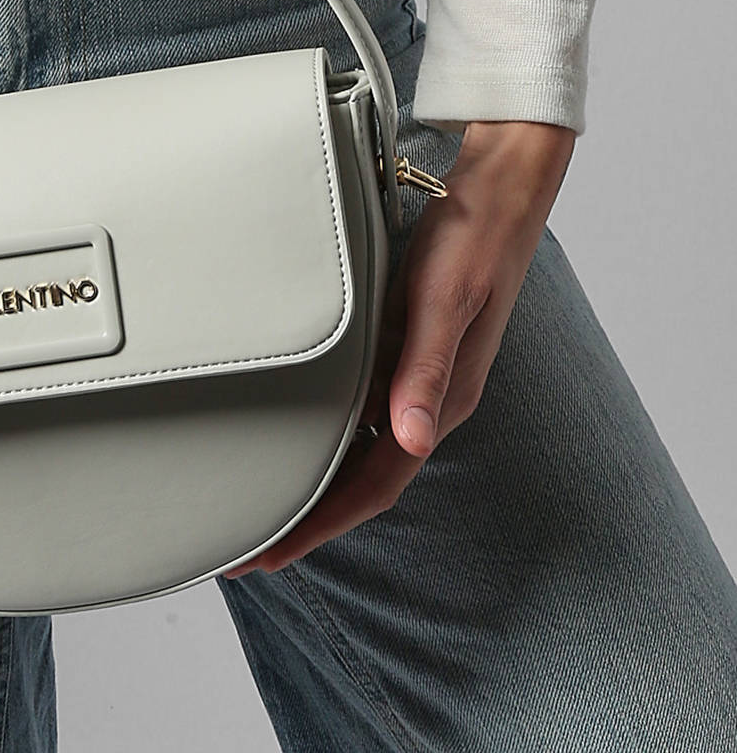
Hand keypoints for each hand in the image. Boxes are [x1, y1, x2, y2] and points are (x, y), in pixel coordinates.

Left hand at [221, 118, 576, 577]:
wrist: (502, 194)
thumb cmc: (470, 241)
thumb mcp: (443, 302)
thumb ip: (424, 369)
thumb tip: (412, 438)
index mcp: (440, 401)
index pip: (374, 487)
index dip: (321, 527)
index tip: (269, 558)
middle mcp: (429, 401)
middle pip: (364, 483)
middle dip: (310, 522)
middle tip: (250, 549)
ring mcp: (421, 379)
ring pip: (363, 454)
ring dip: (320, 487)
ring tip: (269, 508)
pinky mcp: (410, 353)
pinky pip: (364, 417)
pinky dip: (331, 442)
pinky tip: (304, 440)